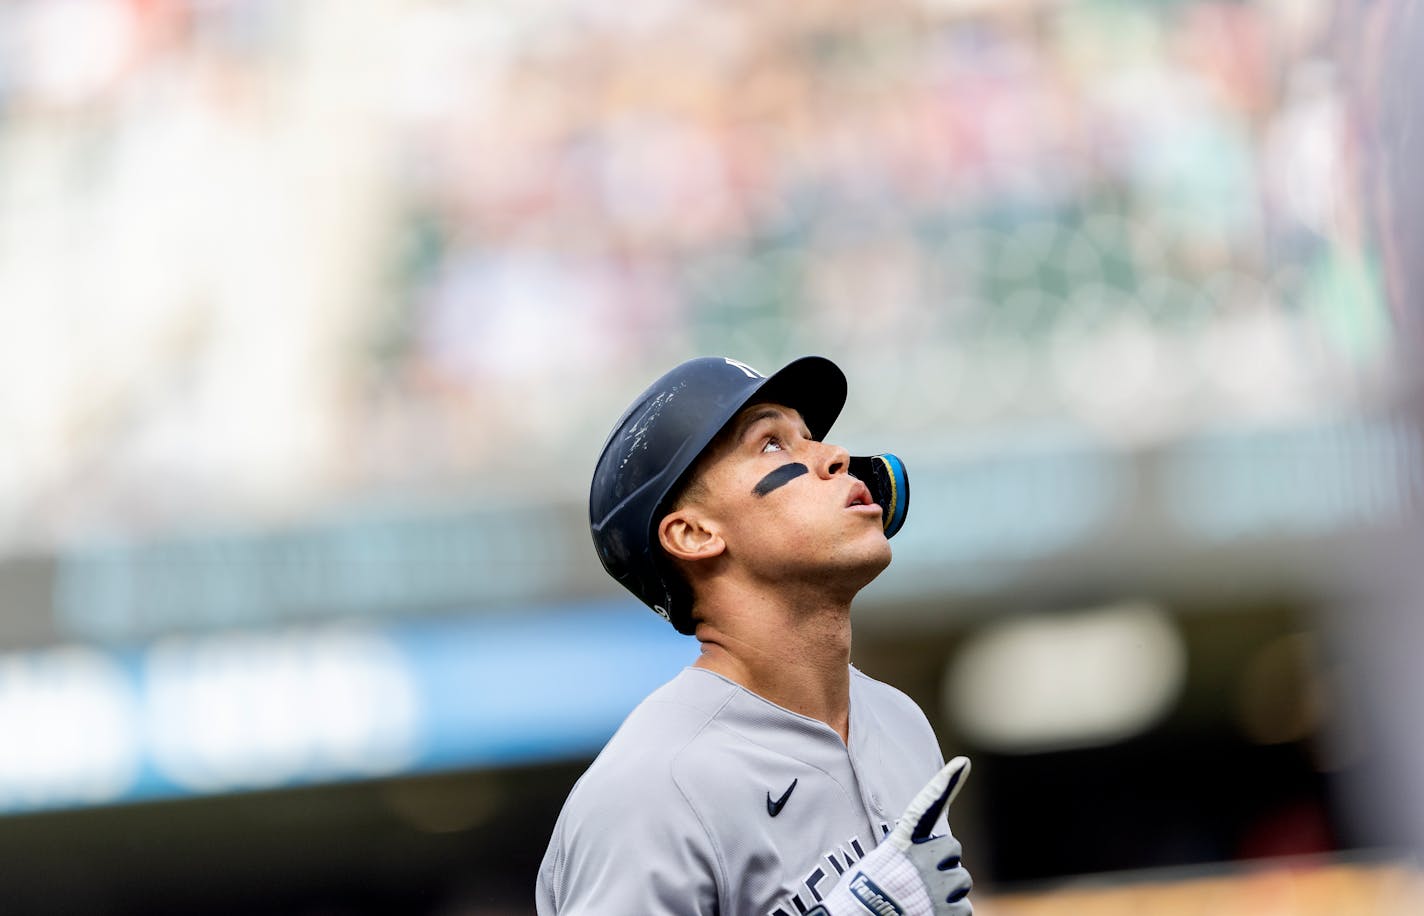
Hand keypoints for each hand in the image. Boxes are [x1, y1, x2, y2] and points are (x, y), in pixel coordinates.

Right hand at [809, 757, 972, 915]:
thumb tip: (935, 850)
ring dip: (947, 892)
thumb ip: (909, 853)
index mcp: (901, 845)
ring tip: (921, 902)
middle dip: (943, 865)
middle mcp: (922, 860)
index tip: (962, 762)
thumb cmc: (866, 896)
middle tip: (920, 882)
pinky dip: (950, 914)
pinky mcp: (947, 912)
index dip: (944, 783)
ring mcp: (936, 887)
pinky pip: (963, 909)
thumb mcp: (880, 864)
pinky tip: (928, 915)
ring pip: (961, 882)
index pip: (924, 807)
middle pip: (953, 851)